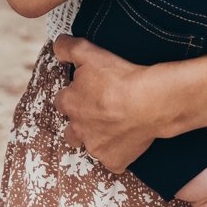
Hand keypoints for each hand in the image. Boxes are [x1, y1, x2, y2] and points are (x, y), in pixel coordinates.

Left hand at [52, 35, 169, 172]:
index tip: (89, 90)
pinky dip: (118, 153)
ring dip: (97, 138)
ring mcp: (95, 147)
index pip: (62, 100)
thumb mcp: (89, 52)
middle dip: (80, 123)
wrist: (150, 102)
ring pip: (90, 146)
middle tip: (100, 112)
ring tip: (114, 126)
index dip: (75, 94)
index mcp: (69, 104)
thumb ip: (68, 47)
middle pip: (71, 130)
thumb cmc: (120, 77)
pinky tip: (128, 140)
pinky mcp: (114, 161)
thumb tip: (57, 45)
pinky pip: (112, 161)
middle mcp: (77, 129)